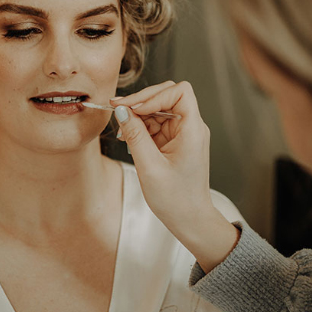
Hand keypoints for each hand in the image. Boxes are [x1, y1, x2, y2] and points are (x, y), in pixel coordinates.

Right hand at [112, 81, 239, 271]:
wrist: (190, 220)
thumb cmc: (176, 199)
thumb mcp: (149, 167)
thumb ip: (135, 135)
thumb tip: (122, 111)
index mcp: (193, 130)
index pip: (179, 91)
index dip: (154, 94)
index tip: (133, 107)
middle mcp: (191, 127)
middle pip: (168, 96)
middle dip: (142, 101)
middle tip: (118, 109)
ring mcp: (184, 133)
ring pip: (159, 109)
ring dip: (139, 115)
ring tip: (121, 130)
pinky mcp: (175, 141)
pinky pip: (157, 124)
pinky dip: (141, 127)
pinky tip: (128, 138)